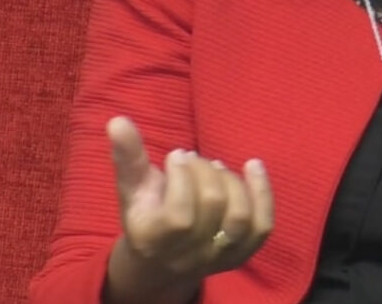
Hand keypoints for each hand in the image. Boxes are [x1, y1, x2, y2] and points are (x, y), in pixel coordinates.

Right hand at [108, 116, 274, 285]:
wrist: (161, 261)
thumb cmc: (145, 215)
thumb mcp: (132, 189)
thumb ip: (127, 157)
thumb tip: (118, 121)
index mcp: (154, 242)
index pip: (179, 215)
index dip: (183, 178)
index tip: (176, 155)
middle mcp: (189, 256)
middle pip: (213, 207)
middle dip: (205, 172)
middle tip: (194, 159)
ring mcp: (218, 258)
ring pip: (240, 218)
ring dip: (231, 181)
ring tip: (216, 167)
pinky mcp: (243, 254)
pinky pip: (263, 226)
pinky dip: (262, 192)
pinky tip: (254, 165)